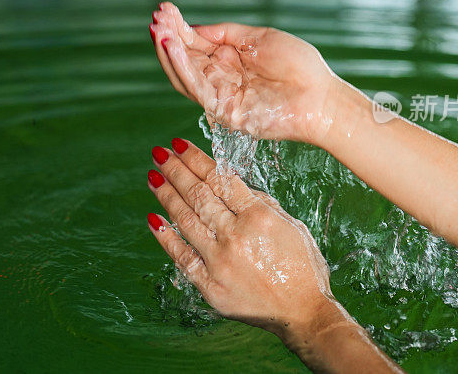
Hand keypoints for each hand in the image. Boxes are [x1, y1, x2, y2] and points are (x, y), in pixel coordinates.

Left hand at [145, 139, 340, 340]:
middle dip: (176, 170)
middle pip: (199, 195)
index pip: (220, 179)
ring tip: (153, 177)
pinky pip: (182, 257)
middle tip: (159, 153)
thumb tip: (231, 185)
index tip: (179, 144)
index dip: (196, 159)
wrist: (304, 313)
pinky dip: (166, 237)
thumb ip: (260, 203)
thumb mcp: (291, 225)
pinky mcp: (210, 286)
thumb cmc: (302, 267)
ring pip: (186, 221)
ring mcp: (220, 262)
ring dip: (166, 196)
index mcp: (259, 217)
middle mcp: (236, 236)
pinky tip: (154, 218)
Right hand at [149, 3, 337, 142]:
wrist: (322, 98)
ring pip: (184, 76)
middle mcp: (221, 79)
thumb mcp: (259, 37)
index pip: (195, 44)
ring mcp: (221, 96)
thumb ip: (225, 33)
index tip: (165, 9)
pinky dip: (182, 68)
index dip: (178, 28)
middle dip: (168, 38)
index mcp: (230, 61)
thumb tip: (194, 27)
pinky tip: (173, 48)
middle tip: (156, 18)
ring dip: (169, 53)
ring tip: (159, 31)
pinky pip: (197, 89)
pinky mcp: (224, 112)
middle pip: (184, 59)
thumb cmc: (299, 67)